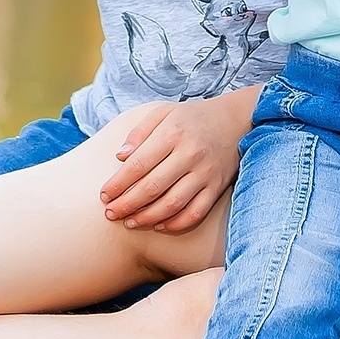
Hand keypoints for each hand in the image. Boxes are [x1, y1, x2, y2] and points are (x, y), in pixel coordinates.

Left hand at [98, 89, 256, 231]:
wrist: (236, 119)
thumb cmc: (192, 117)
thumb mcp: (163, 113)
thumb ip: (139, 132)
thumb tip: (120, 157)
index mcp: (173, 133)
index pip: (139, 164)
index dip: (118, 183)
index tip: (104, 195)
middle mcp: (190, 154)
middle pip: (153, 187)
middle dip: (127, 204)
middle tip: (110, 214)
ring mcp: (206, 172)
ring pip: (173, 203)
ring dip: (148, 217)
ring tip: (130, 222)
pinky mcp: (217, 186)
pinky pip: (196, 212)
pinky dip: (176, 223)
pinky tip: (159, 225)